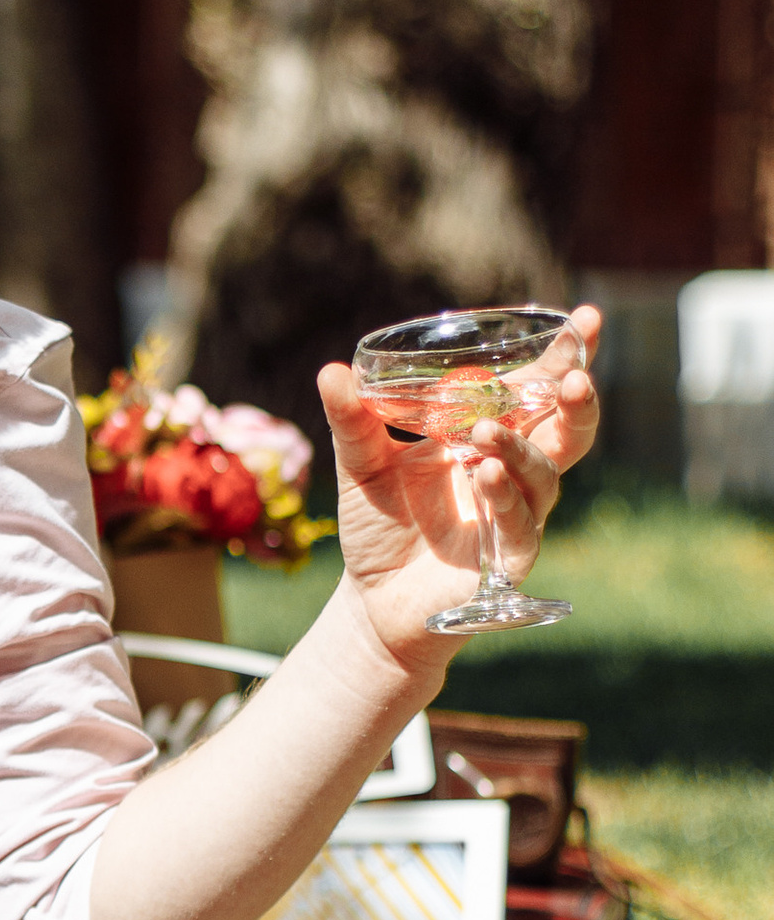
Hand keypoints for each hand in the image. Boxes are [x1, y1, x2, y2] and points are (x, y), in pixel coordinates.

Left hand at [318, 305, 600, 670]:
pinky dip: (506, 499)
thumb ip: (354, 421)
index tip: (587, 319)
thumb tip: (331, 371)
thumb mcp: (360, 465)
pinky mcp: (507, 559)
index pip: (535, 390)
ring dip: (521, 450)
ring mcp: (515, 515)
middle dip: (577, 402)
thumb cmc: (378, 525)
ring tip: (485, 434)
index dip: (564, 358)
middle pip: (566, 430)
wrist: (370, 601)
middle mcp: (511, 471)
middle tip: (575, 380)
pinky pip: (520, 526)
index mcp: (486, 436)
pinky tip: (486, 476)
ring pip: (544, 476)